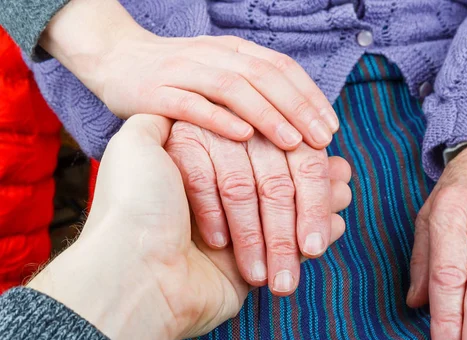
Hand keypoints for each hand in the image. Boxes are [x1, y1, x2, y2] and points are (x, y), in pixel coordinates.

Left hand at [28, 115, 349, 339]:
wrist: (134, 275)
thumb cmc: (138, 207)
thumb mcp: (136, 147)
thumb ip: (158, 121)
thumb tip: (182, 102)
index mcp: (196, 167)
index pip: (256, 150)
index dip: (289, 145)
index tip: (319, 140)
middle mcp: (214, 199)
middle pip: (276, 184)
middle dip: (310, 185)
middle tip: (343, 183)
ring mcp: (231, 236)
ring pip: (287, 214)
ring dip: (317, 206)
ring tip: (345, 197)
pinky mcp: (242, 268)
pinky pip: (289, 249)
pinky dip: (316, 233)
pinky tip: (335, 223)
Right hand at [40, 0, 337, 150]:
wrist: (115, 59)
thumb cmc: (178, 77)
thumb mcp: (220, 73)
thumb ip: (254, 89)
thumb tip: (300, 122)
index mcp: (232, 50)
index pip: (281, 67)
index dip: (310, 96)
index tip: (331, 127)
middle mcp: (212, 55)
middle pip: (264, 76)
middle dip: (298, 108)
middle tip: (322, 140)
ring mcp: (183, 71)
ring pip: (233, 88)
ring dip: (267, 114)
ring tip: (293, 142)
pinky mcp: (155, 93)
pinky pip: (192, 105)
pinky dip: (219, 119)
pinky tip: (243, 136)